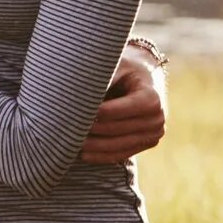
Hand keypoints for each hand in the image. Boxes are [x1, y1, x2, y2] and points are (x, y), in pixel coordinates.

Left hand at [80, 41, 167, 161]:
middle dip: (91, 130)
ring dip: (93, 146)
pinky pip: (122, 154)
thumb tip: (77, 93)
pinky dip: (101, 156)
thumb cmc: (124, 69)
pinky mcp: (147, 143)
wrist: (143, 77)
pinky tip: (82, 155)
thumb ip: (102, 79)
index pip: (119, 111)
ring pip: (118, 145)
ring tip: (70, 144)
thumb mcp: (115, 66)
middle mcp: (157, 118)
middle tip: (65, 130)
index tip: (73, 113)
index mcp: (151, 97)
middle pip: (116, 129)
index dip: (97, 113)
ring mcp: (154, 134)